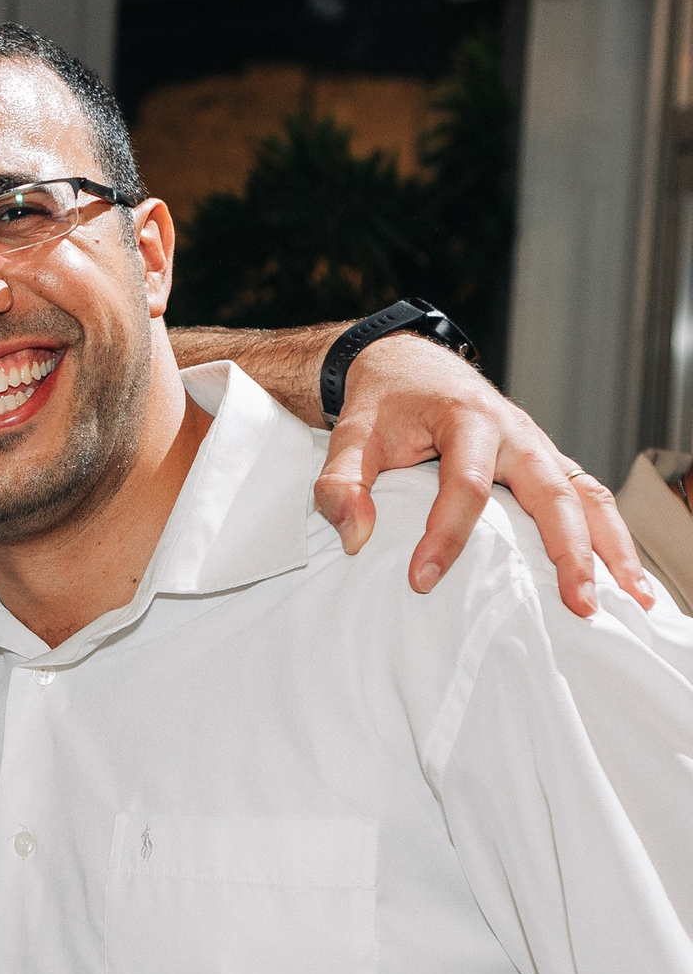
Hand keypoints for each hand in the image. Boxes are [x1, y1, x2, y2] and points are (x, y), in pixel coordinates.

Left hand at [314, 332, 654, 617]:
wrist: (411, 368)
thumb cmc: (383, 404)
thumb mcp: (349, 434)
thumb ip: (341, 482)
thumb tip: (355, 538)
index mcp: (469, 420)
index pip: (465, 485)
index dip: (445, 536)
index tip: (422, 581)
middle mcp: (517, 434)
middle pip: (555, 494)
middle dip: (569, 552)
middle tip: (578, 605)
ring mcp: (538, 449)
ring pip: (587, 497)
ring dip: (612, 548)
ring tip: (632, 599)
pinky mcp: (545, 464)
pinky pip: (587, 499)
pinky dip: (609, 535)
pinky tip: (622, 577)